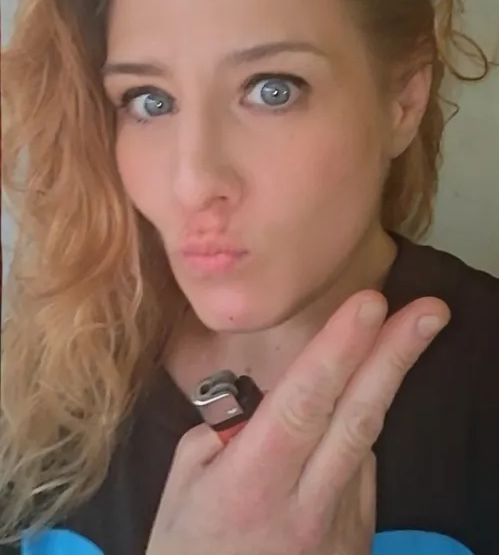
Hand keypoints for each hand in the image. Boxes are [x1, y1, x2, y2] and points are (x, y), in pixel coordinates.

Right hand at [146, 290, 449, 553]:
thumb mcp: (181, 491)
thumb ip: (221, 436)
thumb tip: (260, 405)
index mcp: (252, 485)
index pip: (303, 404)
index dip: (337, 352)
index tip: (368, 306)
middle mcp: (305, 505)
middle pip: (357, 419)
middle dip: (395, 357)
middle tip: (431, 311)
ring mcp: (339, 525)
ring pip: (366, 440)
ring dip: (385, 380)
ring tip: (406, 331)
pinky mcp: (356, 537)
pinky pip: (361, 468)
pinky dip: (356, 432)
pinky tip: (345, 416)